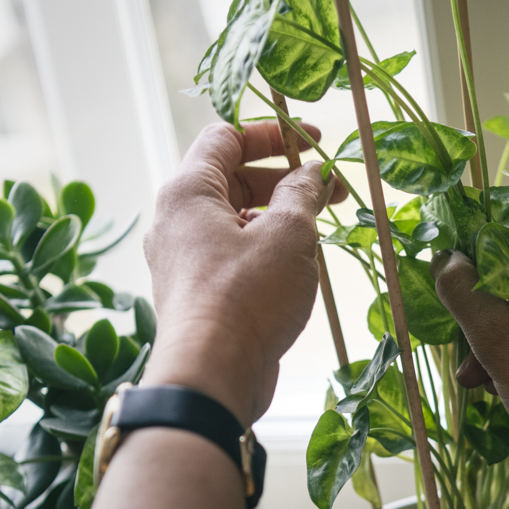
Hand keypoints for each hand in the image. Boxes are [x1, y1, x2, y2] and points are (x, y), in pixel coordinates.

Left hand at [141, 121, 345, 424]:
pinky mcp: (198, 298)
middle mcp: (176, 223)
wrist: (213, 376)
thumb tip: (313, 174)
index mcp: (188, 192)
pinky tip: (297, 275)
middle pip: (233, 181)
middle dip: (286, 183)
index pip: (225, 137)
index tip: (314, 141)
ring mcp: (184, 263)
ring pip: (237, 225)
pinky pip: (234, 261)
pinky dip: (265, 257)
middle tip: (332, 194)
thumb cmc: (247, 298)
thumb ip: (303, 194)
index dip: (273, 133)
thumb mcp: (289, 235)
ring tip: (317, 239)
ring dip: (280, 224)